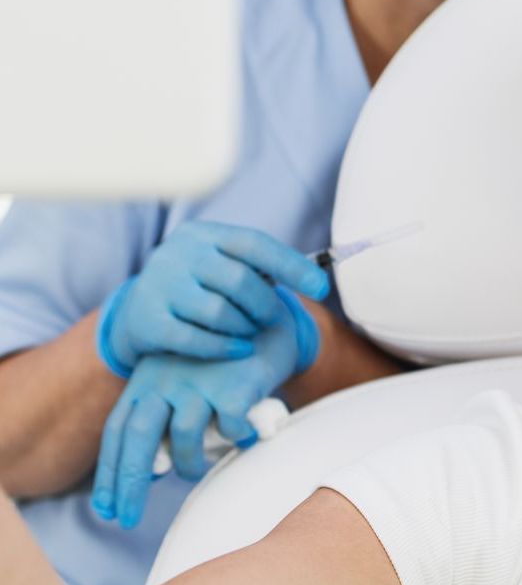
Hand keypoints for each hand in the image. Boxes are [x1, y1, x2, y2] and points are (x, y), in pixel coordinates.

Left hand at [92, 288, 317, 528]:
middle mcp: (167, 378)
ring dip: (189, 464)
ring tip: (201, 465)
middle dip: (130, 485)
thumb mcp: (183, 380)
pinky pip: (230, 430)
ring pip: (183, 441)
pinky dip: (238, 440)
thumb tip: (151, 472)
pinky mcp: (234, 385)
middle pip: (139, 439)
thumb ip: (164, 417)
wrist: (267, 316)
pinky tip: (245, 436)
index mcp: (147, 377)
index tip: (107, 508)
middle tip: (126, 520)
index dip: (110, 472)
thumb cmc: (222, 359)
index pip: (118, 430)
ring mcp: (200, 380)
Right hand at [98, 220, 328, 373]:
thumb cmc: (197, 287)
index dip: (292, 265)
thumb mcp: (220, 267)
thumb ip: (257, 268)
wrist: (136, 312)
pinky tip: (239, 350)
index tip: (322, 287)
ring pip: (219, 312)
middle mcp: (178, 253)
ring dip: (244, 327)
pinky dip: (224, 347)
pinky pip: (196, 339)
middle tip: (271, 319)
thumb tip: (316, 278)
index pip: (254, 243)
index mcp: (202, 234)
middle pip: (240, 280)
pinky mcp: (147, 320)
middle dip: (265, 305)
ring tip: (249, 332)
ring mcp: (159, 285)